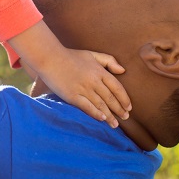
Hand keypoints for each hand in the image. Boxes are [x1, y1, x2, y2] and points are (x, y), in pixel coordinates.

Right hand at [10, 22, 130, 126]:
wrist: (50, 58)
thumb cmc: (71, 56)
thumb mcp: (92, 54)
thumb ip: (109, 60)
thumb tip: (123, 71)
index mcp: (99, 71)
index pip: (117, 87)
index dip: (124, 99)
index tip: (128, 107)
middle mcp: (93, 81)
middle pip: (110, 98)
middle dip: (119, 110)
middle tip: (125, 118)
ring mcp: (83, 89)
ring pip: (100, 105)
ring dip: (109, 116)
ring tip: (115, 124)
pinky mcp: (72, 96)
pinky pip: (87, 107)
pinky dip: (95, 113)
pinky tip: (102, 119)